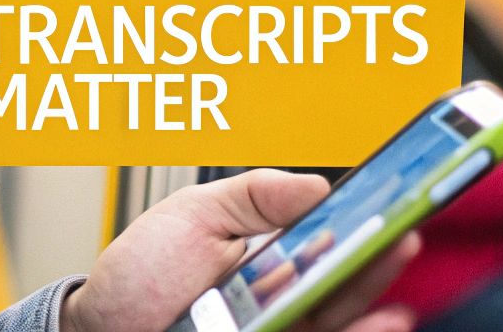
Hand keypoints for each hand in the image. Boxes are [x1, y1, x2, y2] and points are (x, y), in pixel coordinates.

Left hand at [59, 169, 418, 331]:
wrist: (100, 328)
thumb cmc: (140, 275)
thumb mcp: (191, 216)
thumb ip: (251, 197)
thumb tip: (316, 185)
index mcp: (268, 254)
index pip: (328, 235)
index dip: (365, 217)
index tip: (394, 197)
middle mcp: (283, 295)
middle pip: (346, 275)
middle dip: (377, 249)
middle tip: (402, 226)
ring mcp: (283, 327)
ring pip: (343, 313)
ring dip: (374, 288)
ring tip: (396, 256)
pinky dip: (358, 329)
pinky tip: (380, 317)